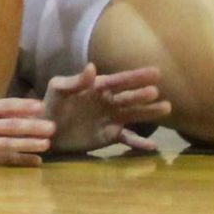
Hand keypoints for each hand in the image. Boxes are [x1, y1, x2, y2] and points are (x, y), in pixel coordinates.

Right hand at [0, 97, 54, 165]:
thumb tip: (23, 109)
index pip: (5, 106)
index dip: (24, 106)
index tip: (41, 107)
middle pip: (10, 126)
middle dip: (32, 126)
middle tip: (52, 126)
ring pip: (8, 143)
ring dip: (29, 143)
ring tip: (47, 143)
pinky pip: (3, 159)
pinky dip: (20, 159)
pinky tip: (36, 160)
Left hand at [44, 64, 171, 153]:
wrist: (47, 130)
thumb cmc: (52, 104)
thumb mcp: (59, 89)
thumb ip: (75, 81)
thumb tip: (92, 67)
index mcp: (99, 87)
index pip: (120, 80)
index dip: (137, 76)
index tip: (155, 72)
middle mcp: (109, 101)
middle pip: (130, 97)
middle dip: (143, 94)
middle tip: (156, 92)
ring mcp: (112, 118)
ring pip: (134, 114)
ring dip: (149, 112)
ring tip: (166, 108)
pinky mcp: (110, 135)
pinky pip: (128, 138)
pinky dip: (139, 142)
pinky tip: (152, 146)